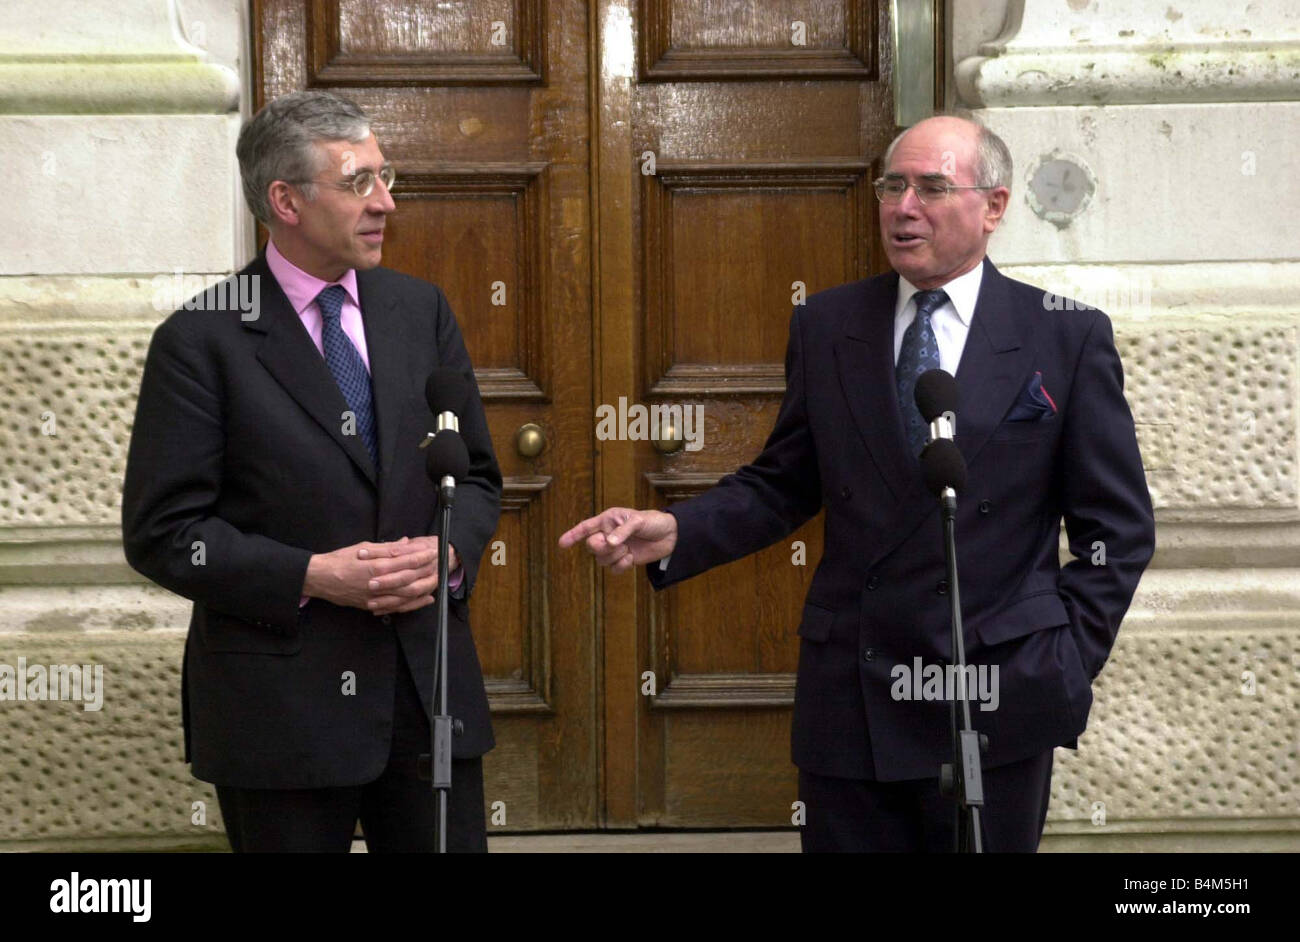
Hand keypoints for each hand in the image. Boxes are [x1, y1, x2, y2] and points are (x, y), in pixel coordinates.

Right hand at [304, 536, 456, 615]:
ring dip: (423, 588)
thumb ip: (386, 548)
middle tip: (438, 564)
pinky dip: (412, 604)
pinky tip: (424, 599)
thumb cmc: (340, 560)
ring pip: (405, 596)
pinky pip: (396, 607)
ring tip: (437, 581)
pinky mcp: (371, 606)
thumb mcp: (363, 547)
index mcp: (375, 566)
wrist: (320, 579)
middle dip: (425, 571)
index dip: (420, 556)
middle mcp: (376, 584)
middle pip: (408, 579)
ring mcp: (374, 597)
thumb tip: (406, 543)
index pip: (404, 561)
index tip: (431, 551)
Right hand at [558, 507, 677, 573]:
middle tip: (615, 545)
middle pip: (592, 546)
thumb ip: (623, 531)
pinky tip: (631, 558)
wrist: (670, 536)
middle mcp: (608, 534)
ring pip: (602, 559)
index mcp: (608, 520)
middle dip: (601, 548)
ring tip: (628, 550)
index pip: (586, 527)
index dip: (573, 535)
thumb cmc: (653, 522)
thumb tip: (610, 543)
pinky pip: (613, 569)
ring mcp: (615, 548)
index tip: (561, 544)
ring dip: (614, 557)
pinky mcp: (623, 560)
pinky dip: (621, 565)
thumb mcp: (638, 521)